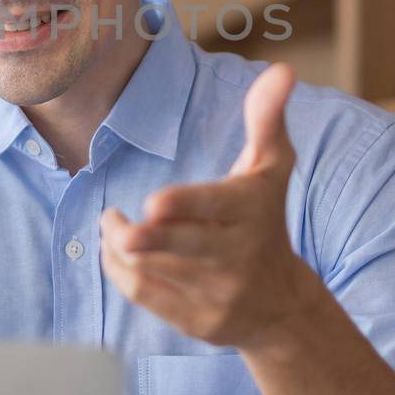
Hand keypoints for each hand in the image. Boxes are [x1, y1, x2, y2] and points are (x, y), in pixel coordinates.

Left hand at [100, 62, 318, 350]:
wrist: (283, 306)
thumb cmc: (265, 220)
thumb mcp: (271, 169)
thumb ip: (267, 119)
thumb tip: (283, 70)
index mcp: (250, 212)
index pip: (216, 207)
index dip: (185, 206)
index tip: (154, 204)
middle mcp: (236, 256)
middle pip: (183, 247)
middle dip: (146, 240)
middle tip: (116, 224)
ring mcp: (218, 294)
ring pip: (156, 272)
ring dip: (120, 248)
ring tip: (111, 224)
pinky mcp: (198, 323)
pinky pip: (147, 298)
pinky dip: (121, 273)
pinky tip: (114, 250)